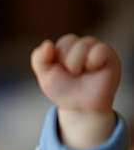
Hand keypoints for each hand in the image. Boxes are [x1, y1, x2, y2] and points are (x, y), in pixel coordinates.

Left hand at [31, 34, 120, 149]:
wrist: (81, 108)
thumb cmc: (64, 91)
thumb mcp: (45, 77)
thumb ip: (39, 60)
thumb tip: (47, 43)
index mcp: (66, 47)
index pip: (60, 42)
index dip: (57, 59)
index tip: (61, 72)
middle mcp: (82, 45)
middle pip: (69, 41)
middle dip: (67, 62)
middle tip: (73, 75)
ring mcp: (96, 49)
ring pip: (84, 44)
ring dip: (78, 64)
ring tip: (82, 74)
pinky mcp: (109, 56)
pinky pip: (100, 49)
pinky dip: (93, 61)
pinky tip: (93, 70)